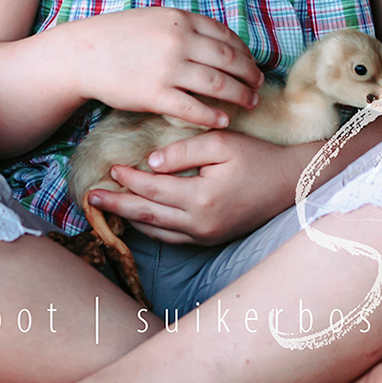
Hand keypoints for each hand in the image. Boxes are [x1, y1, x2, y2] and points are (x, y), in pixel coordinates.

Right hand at [71, 9, 263, 128]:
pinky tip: (223, 120)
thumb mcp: (155, 18)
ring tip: (250, 103)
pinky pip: (193, 108)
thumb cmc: (118, 37)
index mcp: (180, 20)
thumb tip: (217, 39)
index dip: (244, 52)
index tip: (251, 63)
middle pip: (229, 60)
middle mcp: (178, 42)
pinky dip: (213, 115)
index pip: (226, 36)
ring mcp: (168, 69)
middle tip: (258, 85)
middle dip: (249, 74)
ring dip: (239, 95)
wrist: (83, 54)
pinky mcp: (155, 95)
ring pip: (218, 84)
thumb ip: (184, 27)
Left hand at [88, 129, 300, 244]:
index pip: (153, 188)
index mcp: (201, 198)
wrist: (292, 184)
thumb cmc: (258, 158)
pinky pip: (172, 237)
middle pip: (147, 214)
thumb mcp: (222, 143)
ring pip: (157, 231)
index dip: (129, 178)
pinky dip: (151, 228)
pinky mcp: (211, 239)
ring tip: (107, 209)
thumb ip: (184, 150)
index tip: (110, 168)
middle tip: (90, 198)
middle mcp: (200, 223)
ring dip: (130, 219)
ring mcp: (205, 235)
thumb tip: (151, 163)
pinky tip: (138, 218)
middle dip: (117, 205)